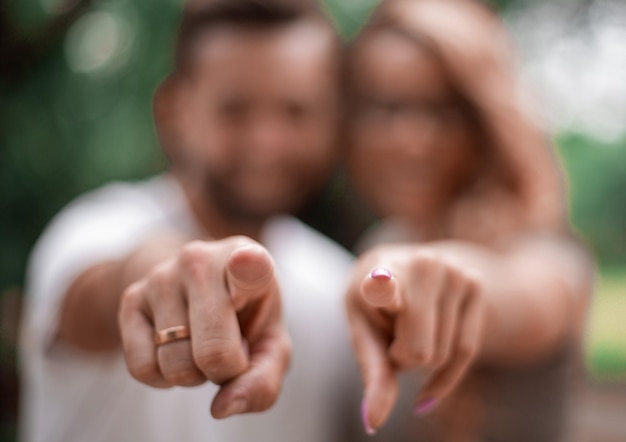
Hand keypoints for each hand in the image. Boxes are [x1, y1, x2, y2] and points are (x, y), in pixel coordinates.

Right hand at [118, 236, 290, 417]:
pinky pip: (142, 369)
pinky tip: (177, 350)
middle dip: (225, 371)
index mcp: (248, 258)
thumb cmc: (245, 314)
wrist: (196, 285)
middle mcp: (200, 260)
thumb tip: (222, 407)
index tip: (247, 261)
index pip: (249, 264)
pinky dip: (164, 379)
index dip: (248, 266)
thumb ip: (263, 379)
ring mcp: (161, 277)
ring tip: (202, 343)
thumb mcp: (270, 342)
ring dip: (195, 375)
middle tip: (231, 348)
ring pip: (176, 366)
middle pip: (214, 352)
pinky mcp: (131, 299)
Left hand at [346, 244, 487, 433]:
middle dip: (404, 358)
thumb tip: (372, 422)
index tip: (381, 285)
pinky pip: (466, 351)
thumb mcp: (365, 332)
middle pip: (418, 352)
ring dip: (424, 357)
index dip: (384, 289)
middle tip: (394, 336)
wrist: (416, 268)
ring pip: (441, 356)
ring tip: (413, 329)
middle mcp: (419, 265)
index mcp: (377, 271)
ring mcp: (452, 272)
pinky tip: (427, 388)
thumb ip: (373, 372)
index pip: (382, 285)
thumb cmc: (379, 307)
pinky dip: (445, 376)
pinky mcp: (476, 285)